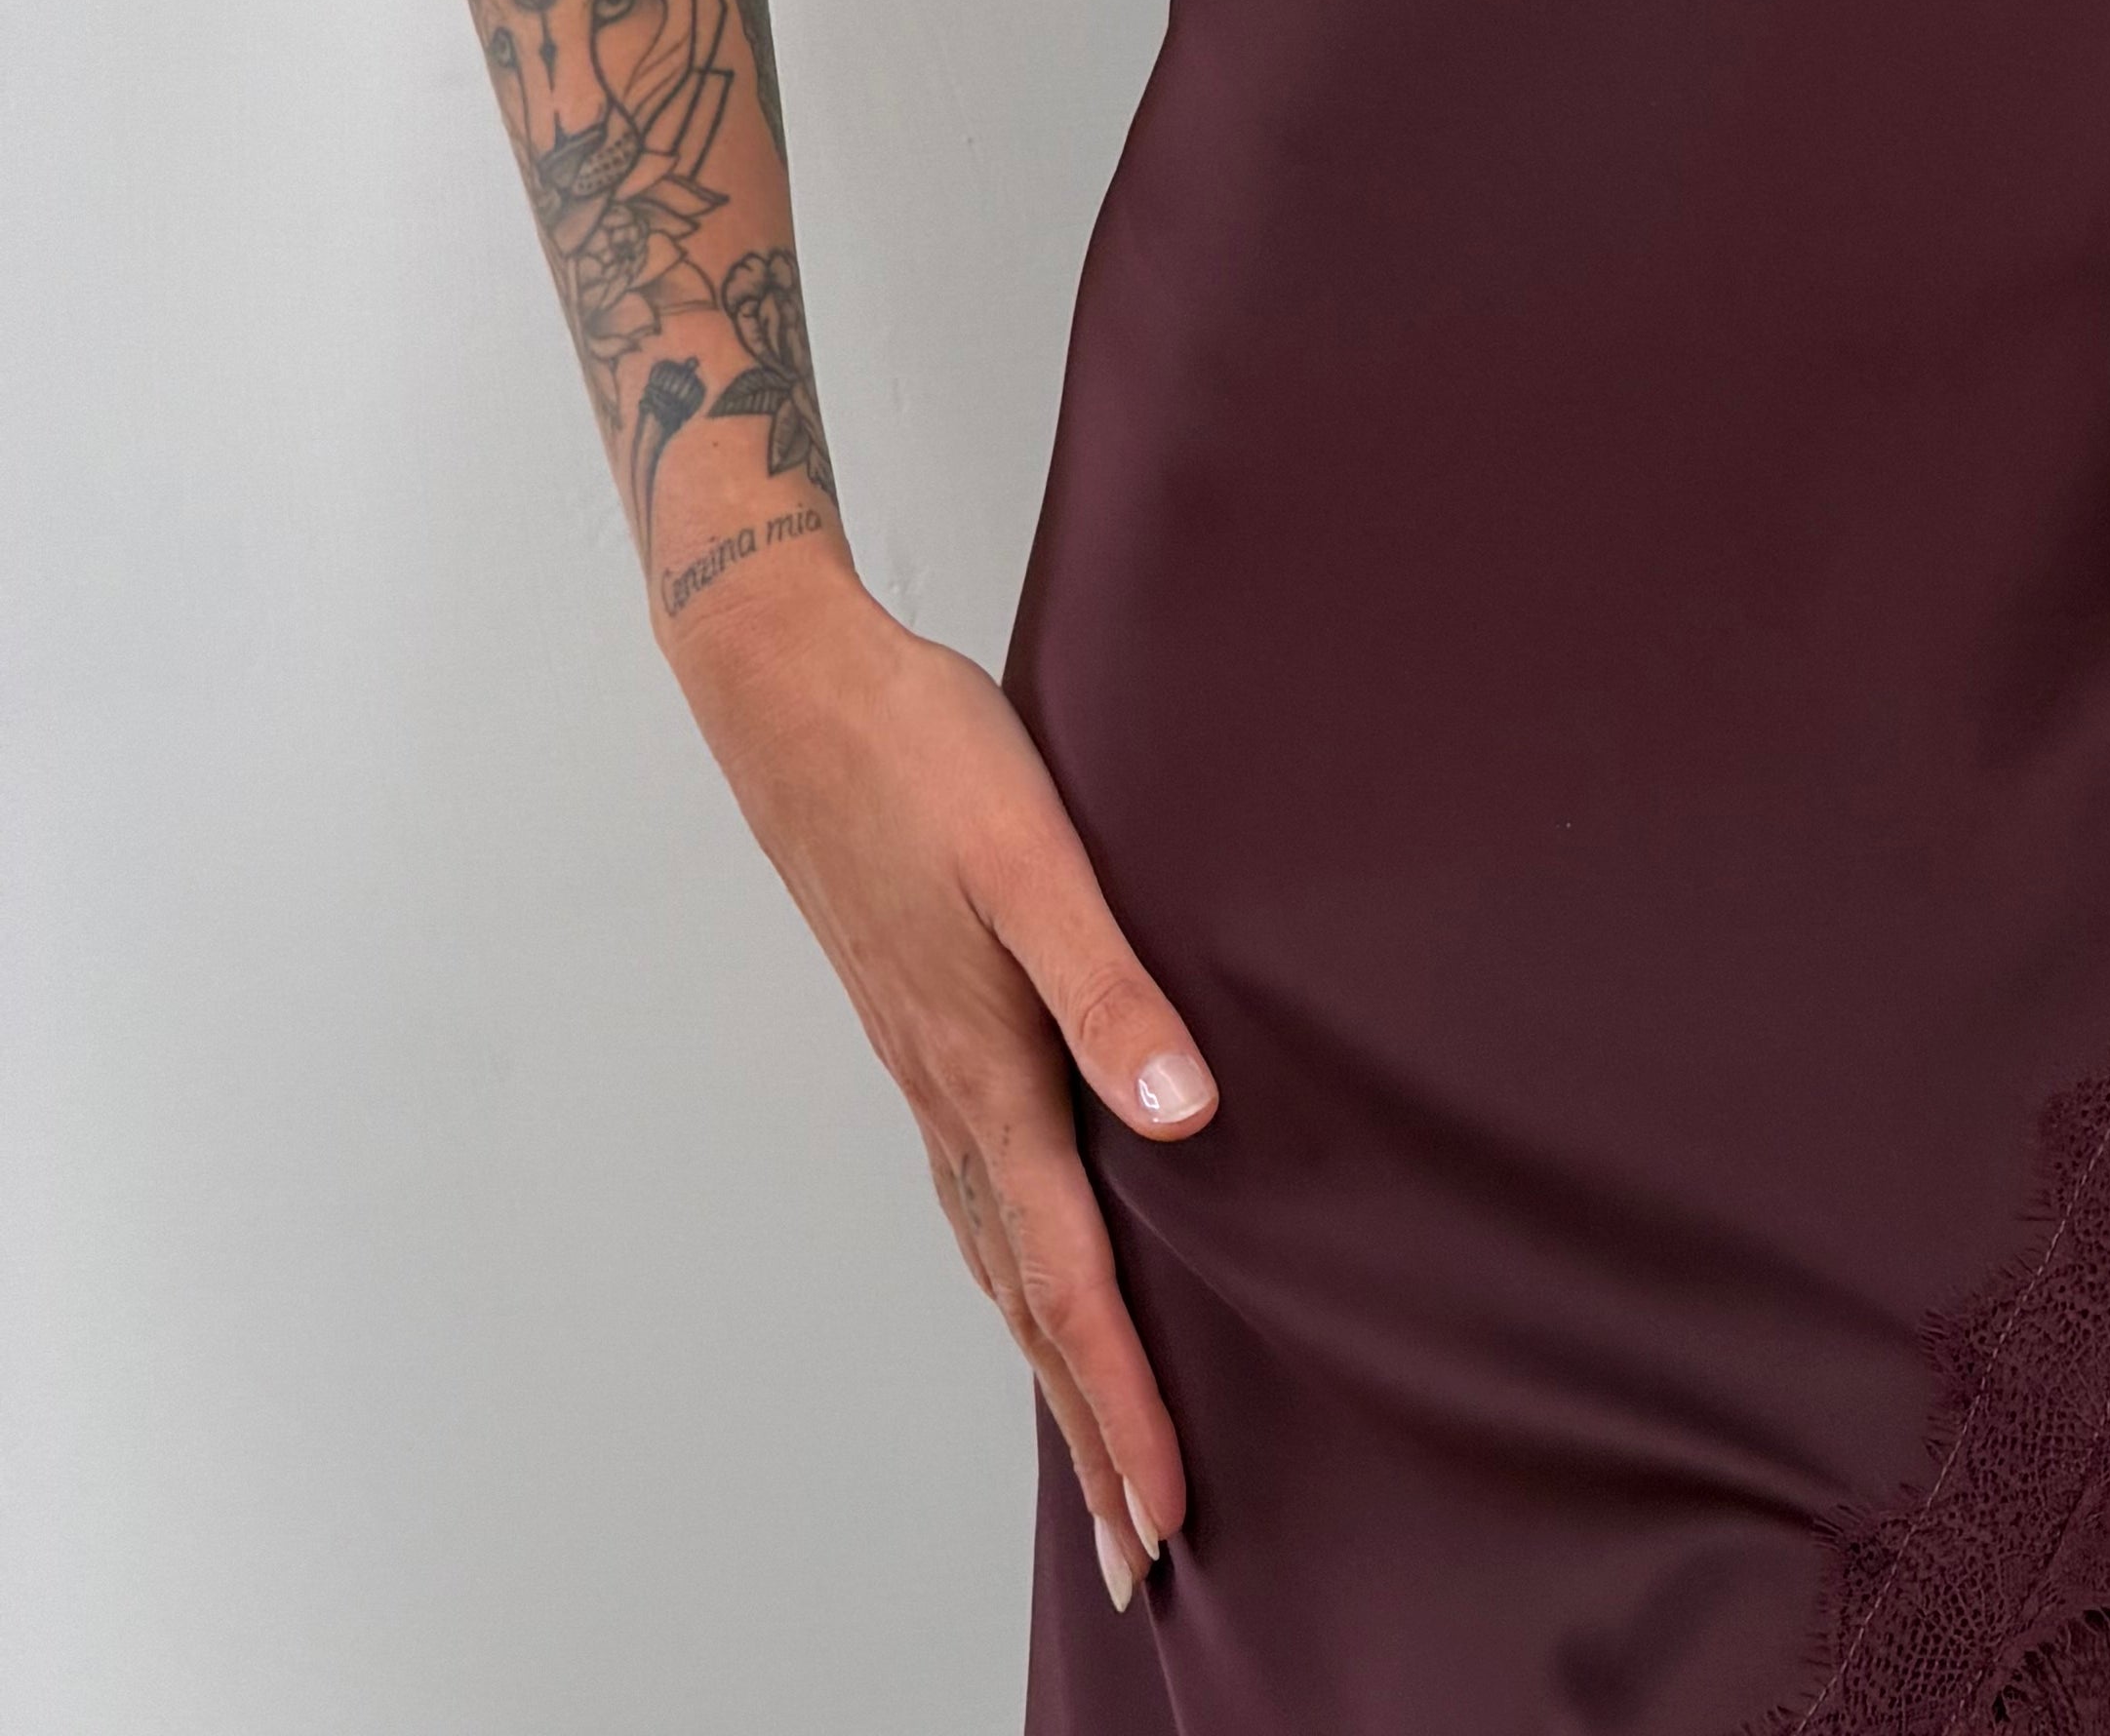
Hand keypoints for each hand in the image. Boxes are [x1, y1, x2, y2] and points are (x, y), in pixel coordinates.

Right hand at [666, 569, 1219, 1614]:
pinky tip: (1033, 1274)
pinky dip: (1015, 1272)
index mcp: (985, 1071)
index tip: (1166, 1516)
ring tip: (1100, 1459)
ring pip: (998, 1260)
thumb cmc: (924, 752)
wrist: (791, 684)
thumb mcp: (1035, 855)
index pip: (1070, 1278)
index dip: (1122, 1401)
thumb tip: (1184, 1118)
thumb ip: (1109, 986)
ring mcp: (925, 1069)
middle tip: (1141, 1558)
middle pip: (1030, 1304)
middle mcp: (950, 1096)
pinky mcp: (920, 1028)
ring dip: (1054, 1364)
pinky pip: (976, 1195)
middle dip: (1090, 1432)